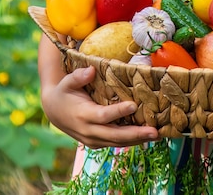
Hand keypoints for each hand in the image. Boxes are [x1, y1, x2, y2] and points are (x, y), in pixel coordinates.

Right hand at [43, 66, 158, 147]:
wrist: (54, 111)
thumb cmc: (64, 92)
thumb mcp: (67, 82)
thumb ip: (78, 76)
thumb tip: (91, 70)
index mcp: (82, 115)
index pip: (103, 116)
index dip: (118, 112)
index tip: (133, 105)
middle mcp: (88, 131)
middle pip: (115, 135)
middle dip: (136, 134)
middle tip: (155, 131)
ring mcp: (93, 140)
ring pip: (118, 142)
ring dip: (138, 140)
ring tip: (158, 135)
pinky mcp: (97, 143)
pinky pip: (116, 143)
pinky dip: (131, 141)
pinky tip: (146, 136)